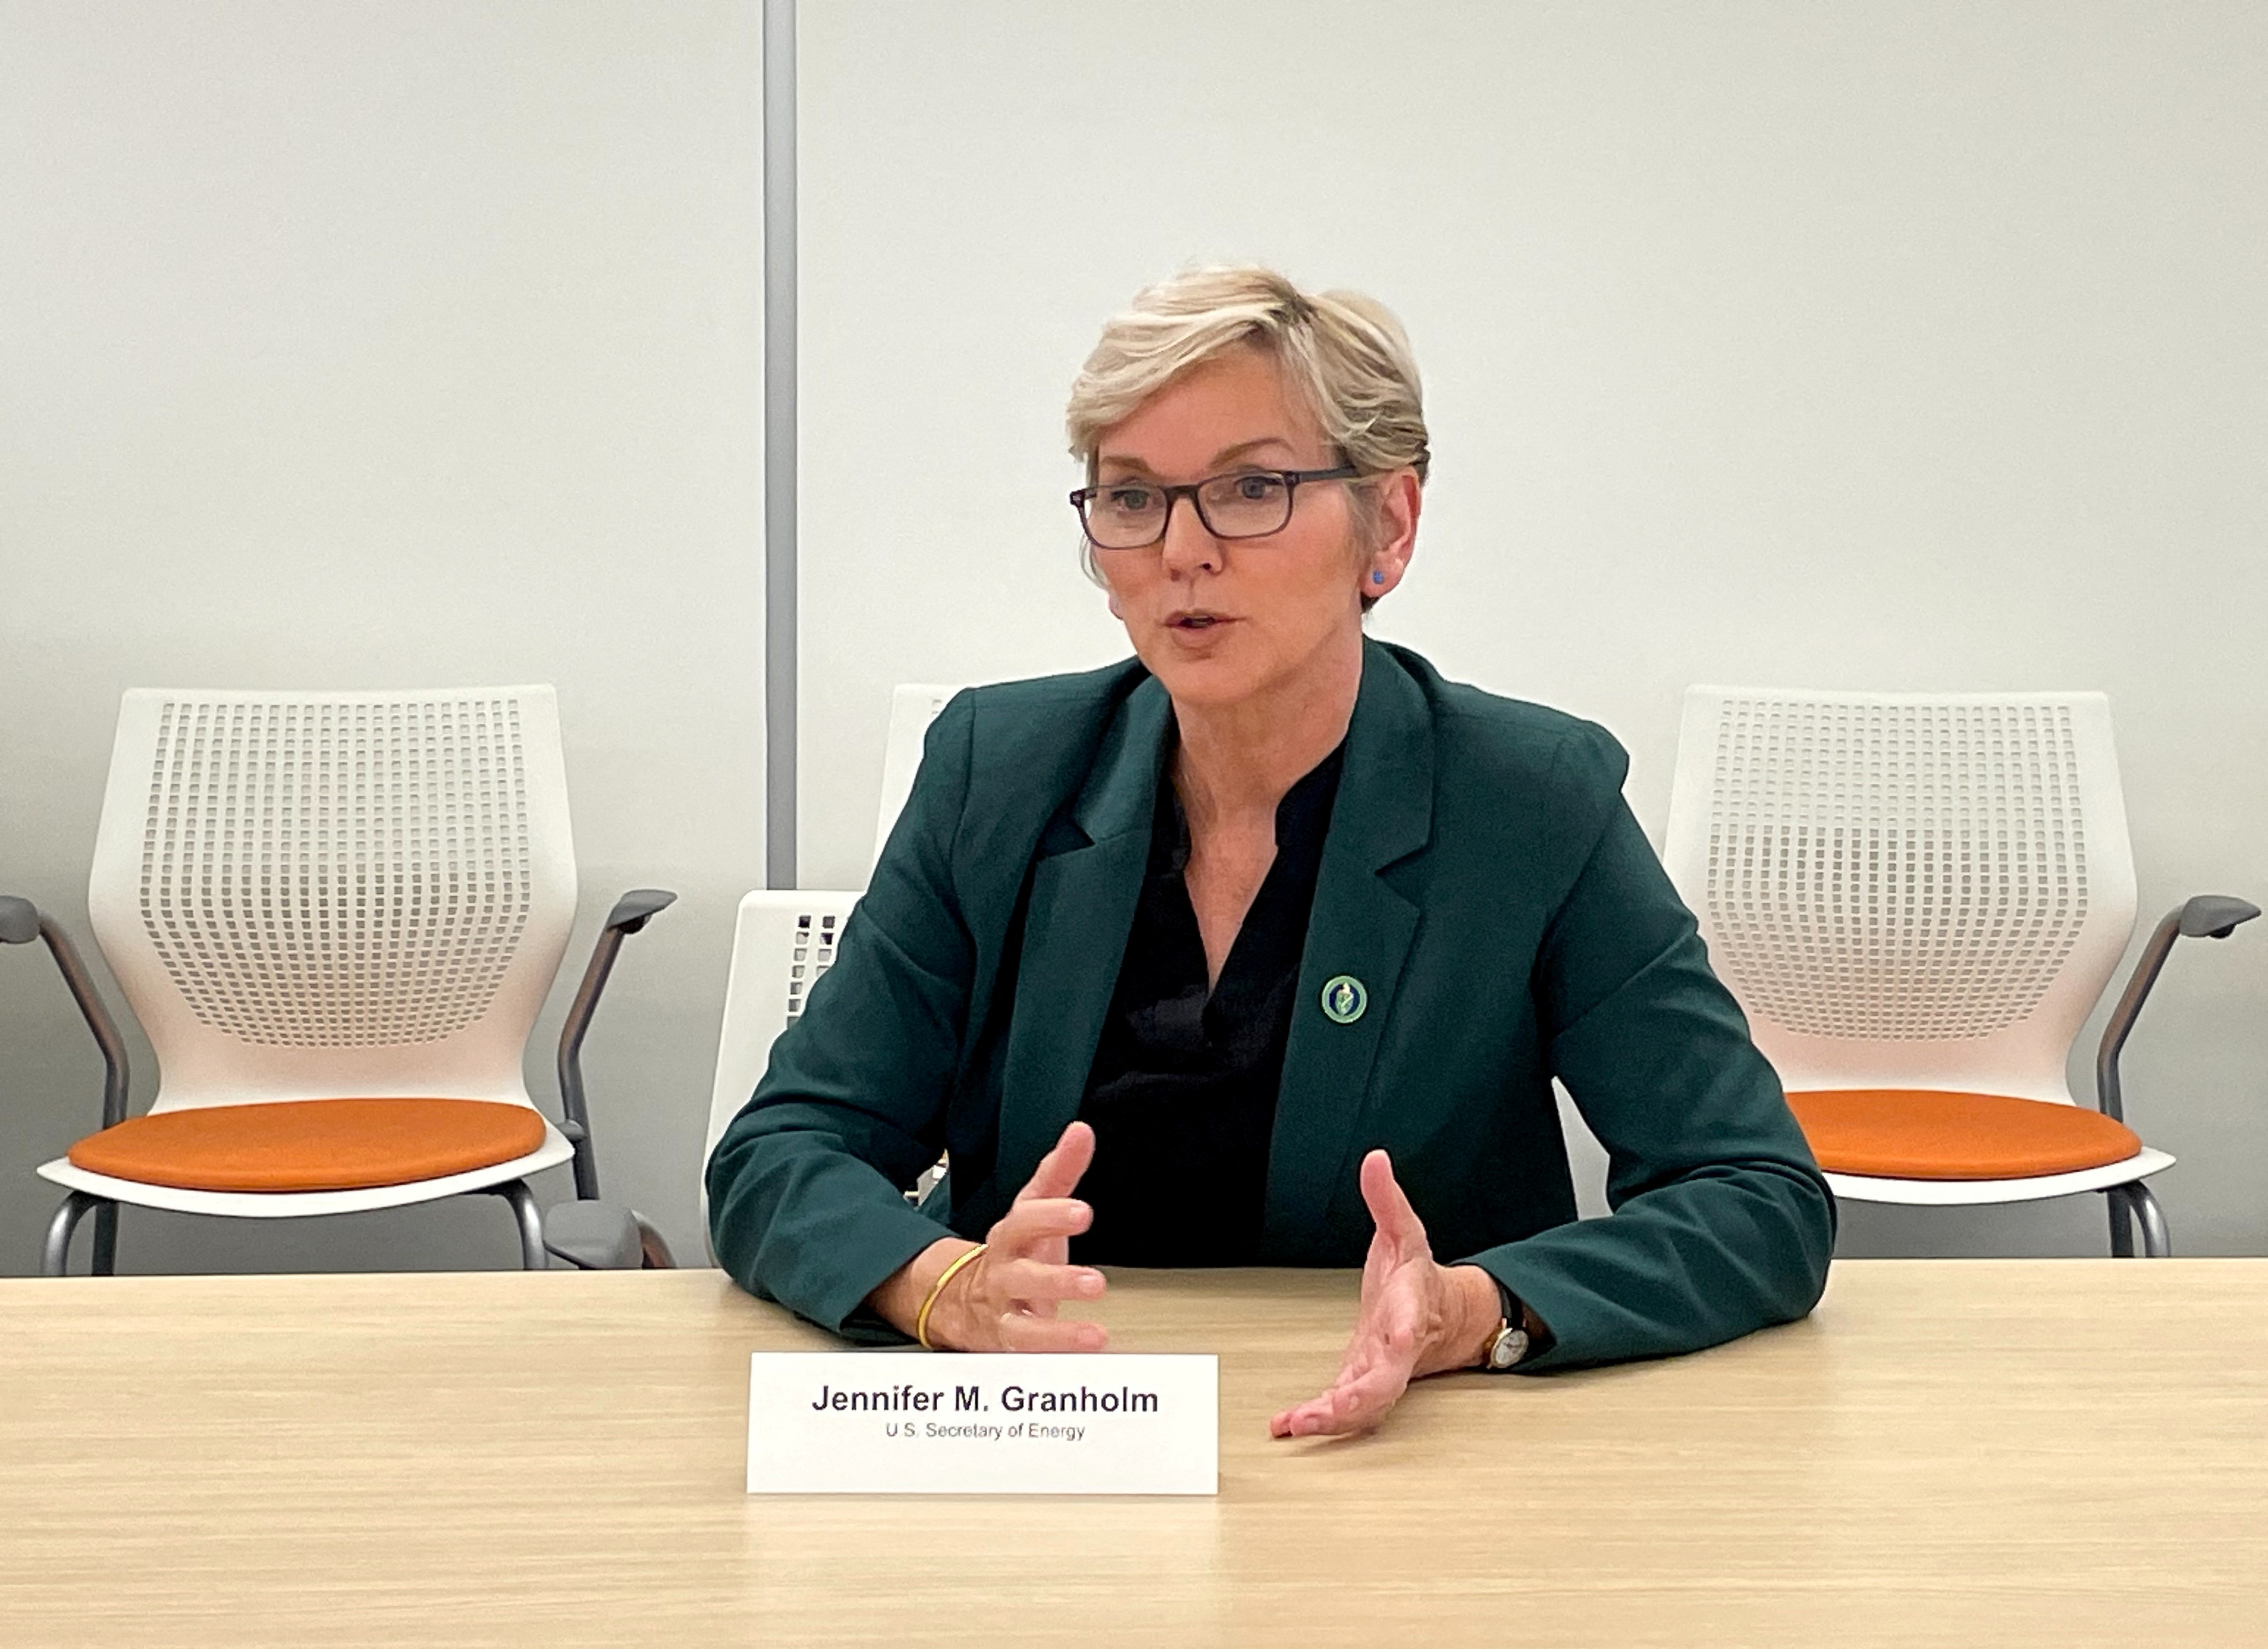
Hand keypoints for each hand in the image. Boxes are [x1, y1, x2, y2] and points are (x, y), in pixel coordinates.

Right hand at [878, 1121, 1110, 1352]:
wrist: (962, 1299)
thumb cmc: (1014, 1251)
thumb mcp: (1035, 1209)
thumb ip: (1059, 1172)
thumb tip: (1080, 1131)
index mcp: (1012, 1236)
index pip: (1025, 1220)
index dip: (1050, 1215)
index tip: (1081, 1213)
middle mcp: (1004, 1273)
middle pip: (1020, 1275)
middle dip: (1056, 1279)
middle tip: (1094, 1283)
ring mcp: (1002, 1313)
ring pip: (1020, 1325)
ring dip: (1056, 1333)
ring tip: (1093, 1336)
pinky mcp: (1005, 1346)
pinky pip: (1026, 1357)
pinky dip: (1053, 1359)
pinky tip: (1081, 1357)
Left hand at [1269, 1149, 1498, 1438]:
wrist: (1438, 1317)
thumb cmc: (1418, 1280)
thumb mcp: (1405, 1231)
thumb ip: (1387, 1199)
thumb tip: (1375, 1161)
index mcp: (1411, 1311)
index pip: (1411, 1325)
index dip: (1405, 1334)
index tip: (1401, 1337)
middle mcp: (1397, 1351)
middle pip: (1383, 1384)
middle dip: (1354, 1402)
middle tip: (1320, 1413)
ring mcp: (1380, 1373)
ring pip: (1363, 1407)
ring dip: (1331, 1419)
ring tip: (1295, 1425)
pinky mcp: (1361, 1384)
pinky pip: (1343, 1408)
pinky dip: (1317, 1418)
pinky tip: (1285, 1424)